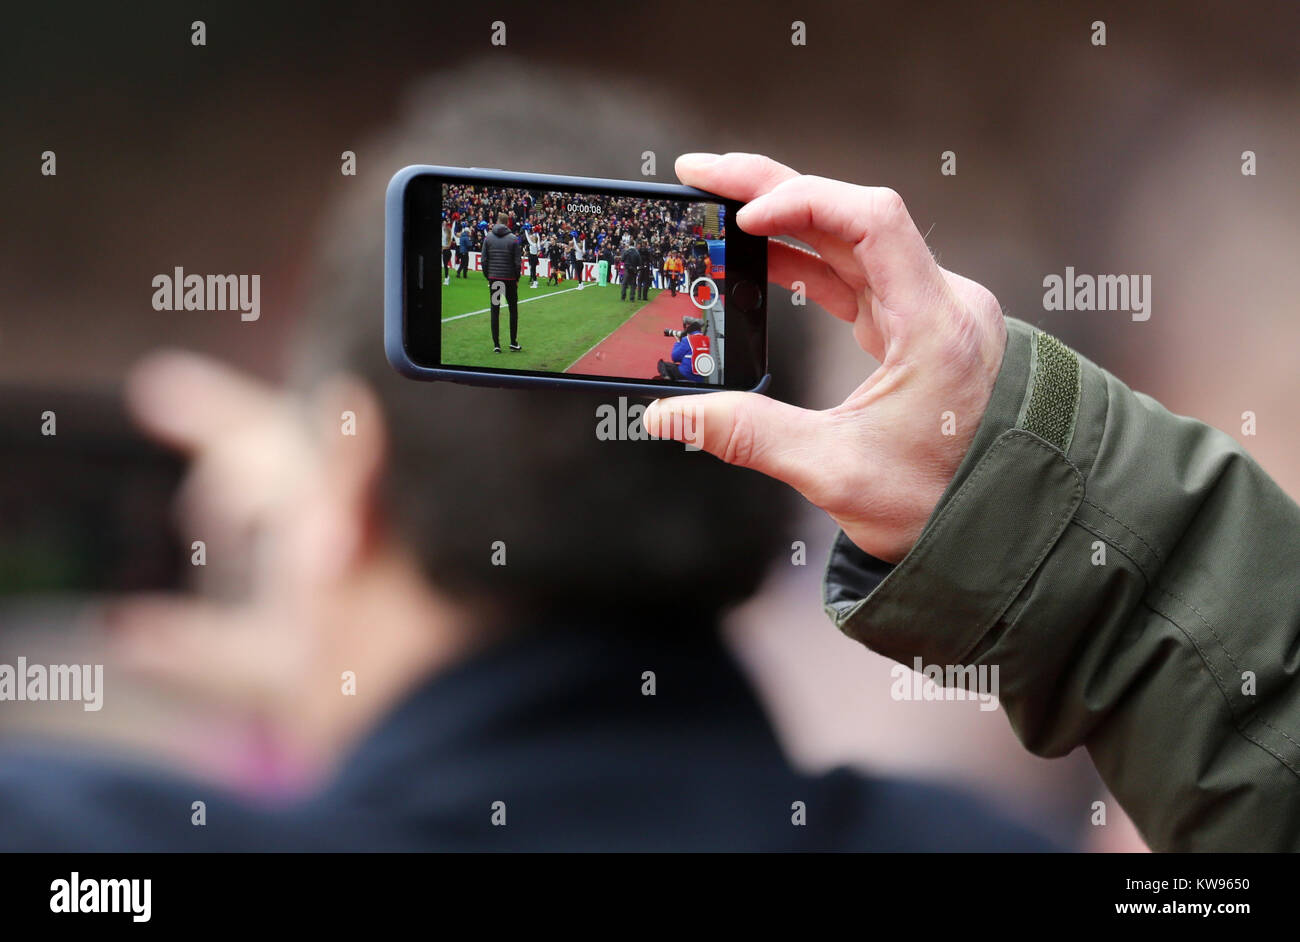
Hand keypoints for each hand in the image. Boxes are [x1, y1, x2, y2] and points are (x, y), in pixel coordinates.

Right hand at [644, 153, 1007, 563]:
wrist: (995, 530)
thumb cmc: (937, 503)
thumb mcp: (835, 472)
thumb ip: (748, 436)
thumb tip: (671, 417)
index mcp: (937, 326)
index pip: (873, 222)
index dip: (803, 202)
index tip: (742, 217)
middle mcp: (942, 303)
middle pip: (853, 215)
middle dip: (773, 190)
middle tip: (701, 177)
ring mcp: (931, 311)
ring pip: (851, 239)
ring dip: (785, 221)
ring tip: (718, 210)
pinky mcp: (915, 328)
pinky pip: (855, 273)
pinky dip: (805, 260)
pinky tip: (762, 258)